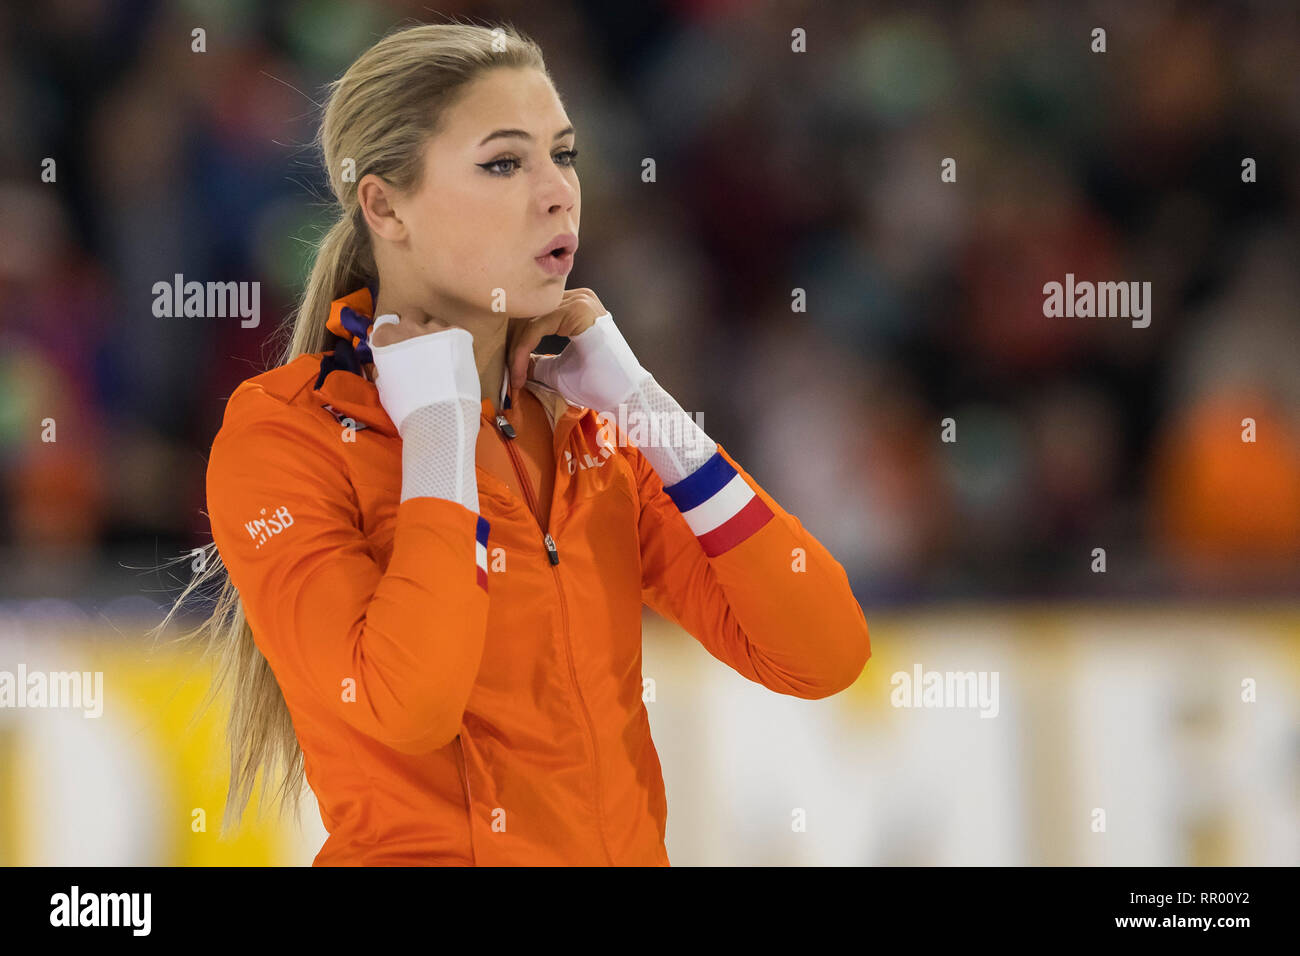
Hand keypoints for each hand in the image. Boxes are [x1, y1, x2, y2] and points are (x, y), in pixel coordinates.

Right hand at [368, 312, 479, 431]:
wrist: (438, 415)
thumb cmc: (406, 407)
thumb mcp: (386, 386)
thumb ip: (385, 367)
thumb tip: (386, 365)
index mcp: (386, 338)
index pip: (386, 325)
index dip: (394, 335)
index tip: (400, 345)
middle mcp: (408, 327)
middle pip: (412, 314)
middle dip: (415, 325)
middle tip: (421, 344)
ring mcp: (434, 328)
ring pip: (435, 321)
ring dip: (436, 333)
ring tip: (442, 354)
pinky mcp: (458, 334)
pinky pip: (455, 331)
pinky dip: (455, 341)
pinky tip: (456, 358)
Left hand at [516, 294, 653, 412]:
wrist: (623, 395)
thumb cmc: (596, 384)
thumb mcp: (558, 370)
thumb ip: (538, 360)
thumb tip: (514, 361)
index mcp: (576, 306)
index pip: (534, 316)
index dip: (516, 344)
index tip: (511, 375)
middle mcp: (578, 297)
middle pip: (529, 314)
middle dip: (513, 346)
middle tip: (507, 375)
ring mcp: (579, 301)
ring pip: (529, 320)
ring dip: (515, 352)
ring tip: (514, 378)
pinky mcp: (576, 311)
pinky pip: (536, 327)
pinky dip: (522, 352)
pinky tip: (519, 374)